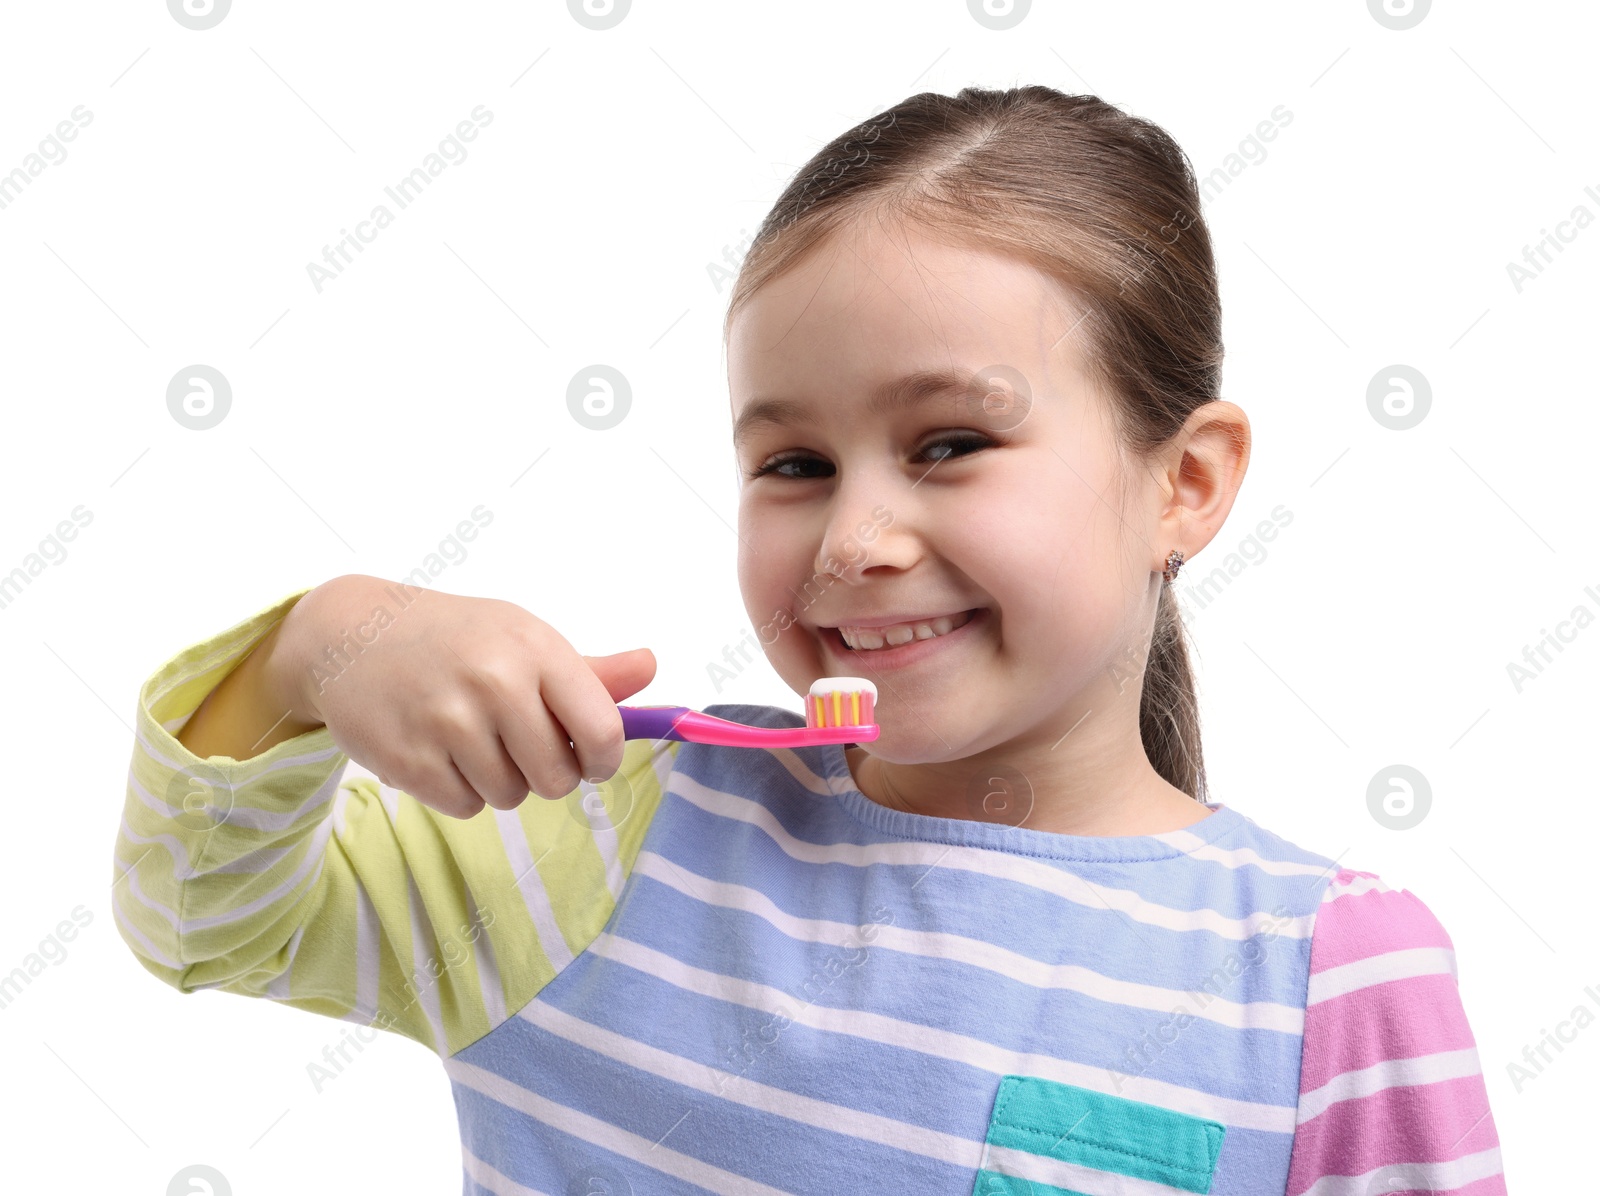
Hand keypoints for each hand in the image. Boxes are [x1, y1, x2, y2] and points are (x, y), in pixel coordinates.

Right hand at [270, 574, 655, 818]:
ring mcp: (448, 722)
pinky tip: (439, 750)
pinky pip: (466, 807)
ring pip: (512, 796)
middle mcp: (495, 683)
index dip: (602, 759)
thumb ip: (589, 670)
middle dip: (547, 773)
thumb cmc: (453, 638)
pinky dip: (459, 789)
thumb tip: (651, 667)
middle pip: (557, 778)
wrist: (350, 635)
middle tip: (519, 745)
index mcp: (535, 649)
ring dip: (500, 780)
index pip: (601, 731)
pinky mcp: (409, 759)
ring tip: (471, 738)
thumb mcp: (520, 636)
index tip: (590, 760)